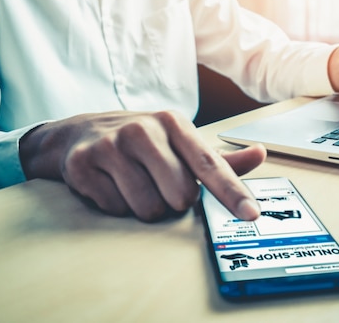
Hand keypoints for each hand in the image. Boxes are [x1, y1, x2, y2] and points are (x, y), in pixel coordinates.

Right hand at [19, 111, 265, 221]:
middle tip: (157, 183)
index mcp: (173, 123)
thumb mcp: (178, 142)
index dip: (231, 192)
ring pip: (147, 208)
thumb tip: (259, 154)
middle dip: (172, 201)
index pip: (209, 164)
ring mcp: (111, 146)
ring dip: (144, 206)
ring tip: (132, 183)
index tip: (250, 214)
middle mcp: (142, 130)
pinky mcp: (83, 164)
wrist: (80, 133)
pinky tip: (109, 184)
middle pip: (179, 197)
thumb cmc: (140, 142)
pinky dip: (116, 206)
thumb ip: (217, 158)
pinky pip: (115, 209)